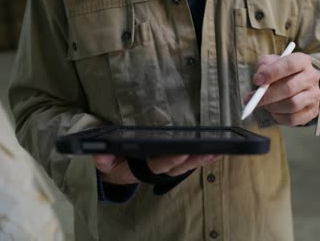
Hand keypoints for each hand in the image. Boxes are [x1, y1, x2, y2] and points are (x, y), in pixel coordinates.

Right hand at [94, 154, 221, 184]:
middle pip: (180, 166)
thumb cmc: (114, 162)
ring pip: (188, 165)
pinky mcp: (175, 161)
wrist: (117, 169)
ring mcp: (168, 166)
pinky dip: (204, 156)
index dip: (171, 159)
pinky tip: (218, 150)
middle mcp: (159, 169)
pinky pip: (191, 159)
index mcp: (143, 168)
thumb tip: (100, 155)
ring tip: (219, 150)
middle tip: (209, 150)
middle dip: (194, 159)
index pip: (159, 165)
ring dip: (203, 158)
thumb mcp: (106, 162)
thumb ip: (103, 160)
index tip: (183, 152)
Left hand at [245, 53, 319, 126]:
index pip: (290, 64)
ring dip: (273, 106)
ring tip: (265, 104)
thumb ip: (263, 66)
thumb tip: (259, 78)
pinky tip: (274, 111)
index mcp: (303, 61)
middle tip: (254, 99)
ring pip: (292, 105)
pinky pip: (293, 118)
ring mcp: (314, 96)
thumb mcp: (270, 63)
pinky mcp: (312, 112)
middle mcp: (312, 77)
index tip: (257, 80)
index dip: (272, 72)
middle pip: (290, 88)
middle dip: (268, 95)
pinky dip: (279, 117)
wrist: (296, 86)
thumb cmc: (280, 73)